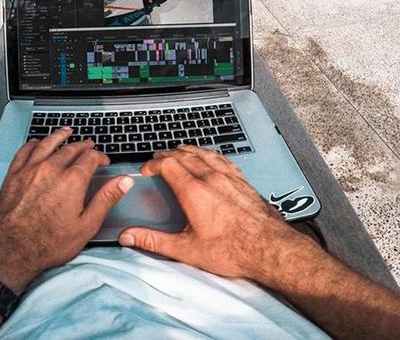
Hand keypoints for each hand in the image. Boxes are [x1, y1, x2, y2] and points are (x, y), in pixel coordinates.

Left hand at [0, 127, 132, 293]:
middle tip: (89, 146)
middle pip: (71, 148)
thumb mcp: (86, 226)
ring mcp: (31, 169)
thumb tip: (124, 182)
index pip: (91, 157)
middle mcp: (51, 168)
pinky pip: (25, 150)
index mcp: (72, 180)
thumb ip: (106, 199)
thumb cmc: (47, 244)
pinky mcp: (14, 174)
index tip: (103, 161)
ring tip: (66, 131)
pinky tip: (37, 142)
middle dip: (83, 145)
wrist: (10, 252)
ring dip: (60, 135)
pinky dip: (34, 143)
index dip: (100, 157)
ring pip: (48, 143)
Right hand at [118, 146, 316, 290]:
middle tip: (157, 159)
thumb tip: (130, 237)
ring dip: (187, 150)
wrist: (269, 247)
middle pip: (183, 155)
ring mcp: (228, 176)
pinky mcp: (242, 179)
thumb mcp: (187, 250)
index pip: (167, 164)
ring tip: (178, 151)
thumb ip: (155, 241)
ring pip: (202, 153)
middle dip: (166, 155)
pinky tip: (209, 156)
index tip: (146, 170)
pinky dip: (209, 154)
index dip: (153, 164)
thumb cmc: (233, 250)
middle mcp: (210, 177)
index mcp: (193, 191)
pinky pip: (221, 158)